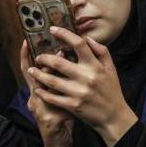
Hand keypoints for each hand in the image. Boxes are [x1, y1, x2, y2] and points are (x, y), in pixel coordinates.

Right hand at [21, 41, 74, 146]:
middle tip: (59, 51)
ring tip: (68, 67)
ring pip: (44, 90)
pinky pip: (60, 107)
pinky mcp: (50, 121)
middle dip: (45, 63)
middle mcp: (34, 99)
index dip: (25, 56)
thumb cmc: (58, 116)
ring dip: (56, 77)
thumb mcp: (54, 96)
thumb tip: (64, 55)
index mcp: (36, 91)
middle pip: (33, 77)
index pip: (27, 69)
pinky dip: (69, 99)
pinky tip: (79, 96)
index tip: (26, 40)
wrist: (57, 143)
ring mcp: (41, 110)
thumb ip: (56, 78)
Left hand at [27, 27, 137, 146]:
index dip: (64, 34)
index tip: (53, 29)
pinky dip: (43, 92)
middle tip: (38, 57)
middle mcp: (86, 78)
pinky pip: (53, 97)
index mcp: (95, 66)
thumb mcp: (111, 68)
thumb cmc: (112, 91)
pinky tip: (38, 88)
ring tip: (31, 71)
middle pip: (59, 62)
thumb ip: (101, 51)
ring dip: (38, 74)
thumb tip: (87, 38)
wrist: (114, 117)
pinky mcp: (73, 106)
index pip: (79, 44)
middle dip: (44, 58)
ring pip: (52, 80)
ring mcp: (78, 92)